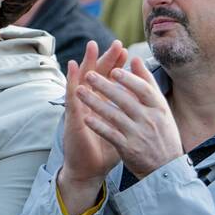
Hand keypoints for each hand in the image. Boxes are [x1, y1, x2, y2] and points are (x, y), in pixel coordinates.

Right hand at [59, 41, 126, 189]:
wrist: (89, 171)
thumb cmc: (105, 151)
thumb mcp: (121, 129)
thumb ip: (129, 115)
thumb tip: (143, 104)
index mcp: (102, 105)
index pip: (110, 81)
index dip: (117, 66)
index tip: (127, 52)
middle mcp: (90, 103)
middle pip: (98, 76)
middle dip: (106, 59)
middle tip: (116, 43)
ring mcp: (79, 108)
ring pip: (83, 80)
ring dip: (87, 62)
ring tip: (92, 46)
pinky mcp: (72, 116)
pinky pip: (71, 95)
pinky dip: (71, 80)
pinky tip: (73, 66)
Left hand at [76, 56, 183, 179]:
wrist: (166, 168)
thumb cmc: (162, 133)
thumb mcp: (161, 108)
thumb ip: (148, 83)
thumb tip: (135, 59)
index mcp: (159, 108)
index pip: (144, 89)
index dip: (128, 79)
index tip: (113, 70)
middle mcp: (150, 120)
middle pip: (125, 100)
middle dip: (105, 87)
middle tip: (89, 75)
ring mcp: (139, 135)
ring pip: (114, 115)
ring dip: (95, 103)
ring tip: (79, 92)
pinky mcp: (129, 149)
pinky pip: (110, 134)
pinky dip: (98, 125)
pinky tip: (86, 118)